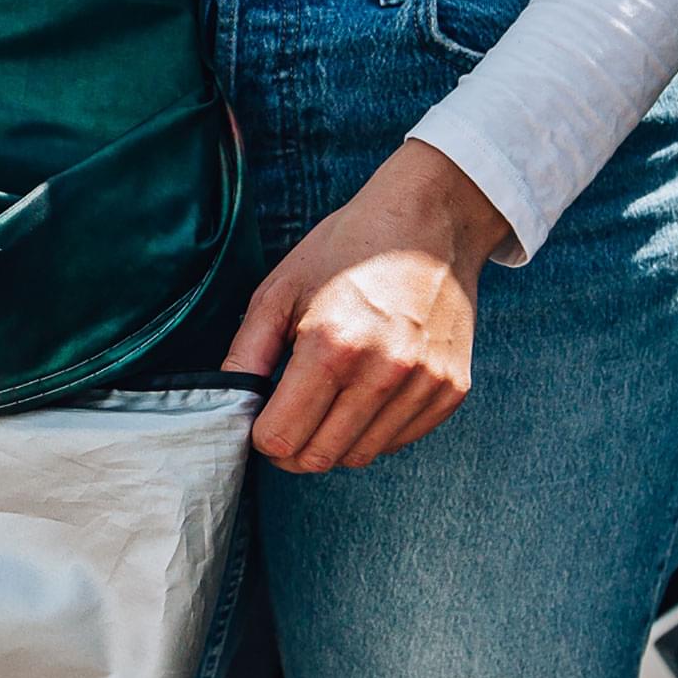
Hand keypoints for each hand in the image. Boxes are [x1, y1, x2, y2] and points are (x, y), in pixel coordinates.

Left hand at [222, 139, 509, 472]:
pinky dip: (374, 431)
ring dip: (333, 441)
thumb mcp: (279, 290)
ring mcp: (423, 384)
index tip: (263, 417)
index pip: (281, 438)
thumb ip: (246, 354)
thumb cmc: (346, 251)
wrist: (432, 220)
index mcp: (331, 346)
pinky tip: (365, 393)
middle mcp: (383, 372)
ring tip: (328, 401)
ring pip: (360, 456)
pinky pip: (398, 440)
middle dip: (293, 448)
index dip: (262, 435)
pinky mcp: (451, 389)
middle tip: (288, 418)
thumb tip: (227, 406)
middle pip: (319, 457)